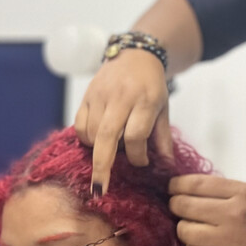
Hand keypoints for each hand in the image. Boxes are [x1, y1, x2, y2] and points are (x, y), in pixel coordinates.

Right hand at [75, 48, 172, 193]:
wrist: (136, 54)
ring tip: (111, 149)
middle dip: (102, 166)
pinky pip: (80, 125)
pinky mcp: (87, 95)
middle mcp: (121, 97)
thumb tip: (166, 167)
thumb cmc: (152, 86)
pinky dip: (86, 138)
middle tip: (100, 190)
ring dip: (99, 150)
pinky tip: (97, 140)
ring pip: (92, 133)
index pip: (136, 135)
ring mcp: (101, 95)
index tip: (141, 162)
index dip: (137, 155)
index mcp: (145, 101)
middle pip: (107, 136)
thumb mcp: (163, 109)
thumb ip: (163, 138)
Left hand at [169, 175, 245, 245]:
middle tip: (178, 206)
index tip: (172, 187)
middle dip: (175, 205)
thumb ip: (222, 190)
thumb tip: (187, 187)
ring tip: (192, 225)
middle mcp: (232, 214)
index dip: (176, 185)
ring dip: (183, 227)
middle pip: (184, 207)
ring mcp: (227, 240)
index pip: (196, 184)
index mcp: (241, 193)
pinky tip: (202, 242)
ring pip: (184, 231)